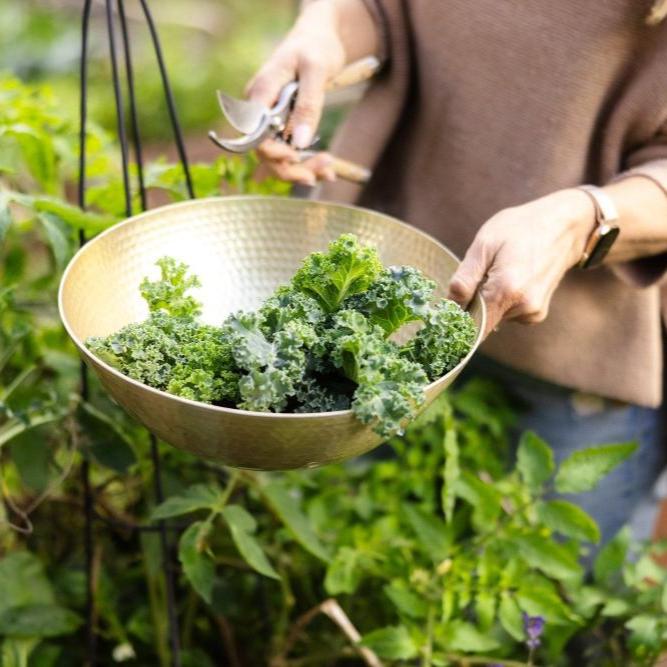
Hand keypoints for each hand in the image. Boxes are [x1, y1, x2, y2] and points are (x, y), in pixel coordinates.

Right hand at [245, 2, 345, 185]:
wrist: (318, 37)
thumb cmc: (315, 46)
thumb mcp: (316, 70)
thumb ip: (308, 105)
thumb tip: (299, 143)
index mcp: (260, 94)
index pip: (255, 134)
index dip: (272, 152)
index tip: (296, 157)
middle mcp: (259, 111)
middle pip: (266, 152)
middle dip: (291, 169)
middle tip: (320, 174)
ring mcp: (270, 120)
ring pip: (278, 157)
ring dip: (302, 170)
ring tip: (329, 173)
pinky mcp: (282, 126)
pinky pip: (290, 151)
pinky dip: (308, 163)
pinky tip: (328, 170)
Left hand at [448, 189, 594, 336]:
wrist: (564, 226)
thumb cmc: (520, 228)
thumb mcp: (485, 243)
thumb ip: (466, 277)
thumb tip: (450, 304)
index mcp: (506, 290)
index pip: (471, 325)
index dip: (455, 322)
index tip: (444, 314)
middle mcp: (522, 307)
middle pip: (480, 321)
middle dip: (469, 306)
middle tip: (474, 278)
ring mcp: (532, 313)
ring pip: (493, 318)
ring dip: (486, 302)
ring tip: (497, 272)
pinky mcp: (537, 314)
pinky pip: (507, 314)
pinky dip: (501, 302)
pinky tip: (510, 279)